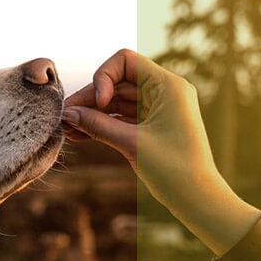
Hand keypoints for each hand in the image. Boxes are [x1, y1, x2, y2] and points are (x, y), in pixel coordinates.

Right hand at [61, 49, 229, 221]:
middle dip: (90, 99)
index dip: (104, 77)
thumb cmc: (173, 169)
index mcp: (168, 86)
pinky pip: (121, 117)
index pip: (125, 61)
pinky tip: (80, 134)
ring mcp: (157, 109)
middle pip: (117, 82)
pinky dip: (102, 124)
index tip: (99, 103)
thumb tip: (68, 114)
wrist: (197, 199)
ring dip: (92, 113)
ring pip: (116, 101)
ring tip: (67, 128)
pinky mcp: (151, 126)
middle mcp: (164, 91)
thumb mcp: (131, 144)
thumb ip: (98, 125)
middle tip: (64, 117)